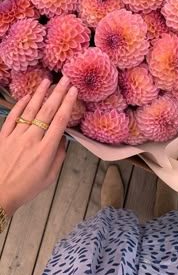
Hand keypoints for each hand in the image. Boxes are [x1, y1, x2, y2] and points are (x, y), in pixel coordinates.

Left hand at [0, 77, 77, 216]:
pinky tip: (26, 96)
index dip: (68, 103)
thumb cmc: (27, 188)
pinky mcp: (3, 137)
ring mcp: (16, 136)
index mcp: (46, 150)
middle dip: (58, 93)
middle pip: (47, 111)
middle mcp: (32, 139)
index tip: (73, 91)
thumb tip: (63, 137)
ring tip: (46, 81)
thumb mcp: (50, 176)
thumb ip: (59, 155)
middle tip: (65, 79)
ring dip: (39, 94)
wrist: (0, 194)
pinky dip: (20, 105)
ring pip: (30, 110)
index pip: (60, 121)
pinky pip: (13, 117)